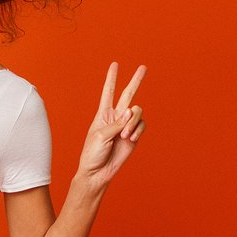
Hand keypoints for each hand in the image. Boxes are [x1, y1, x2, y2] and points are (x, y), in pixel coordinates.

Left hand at [76, 62, 146, 190]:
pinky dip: (137, 130)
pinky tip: (130, 138)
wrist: (98, 171)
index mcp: (103, 114)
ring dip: (132, 122)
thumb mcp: (100, 136)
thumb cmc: (93, 153)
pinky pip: (141, 125)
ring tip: (124, 135)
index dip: (112, 79)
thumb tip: (131, 112)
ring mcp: (126, 125)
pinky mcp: (134, 135)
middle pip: (128, 94)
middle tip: (143, 67)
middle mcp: (116, 117)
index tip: (115, 65)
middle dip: (135, 80)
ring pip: (137, 112)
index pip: (108, 92)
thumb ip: (117, 123)